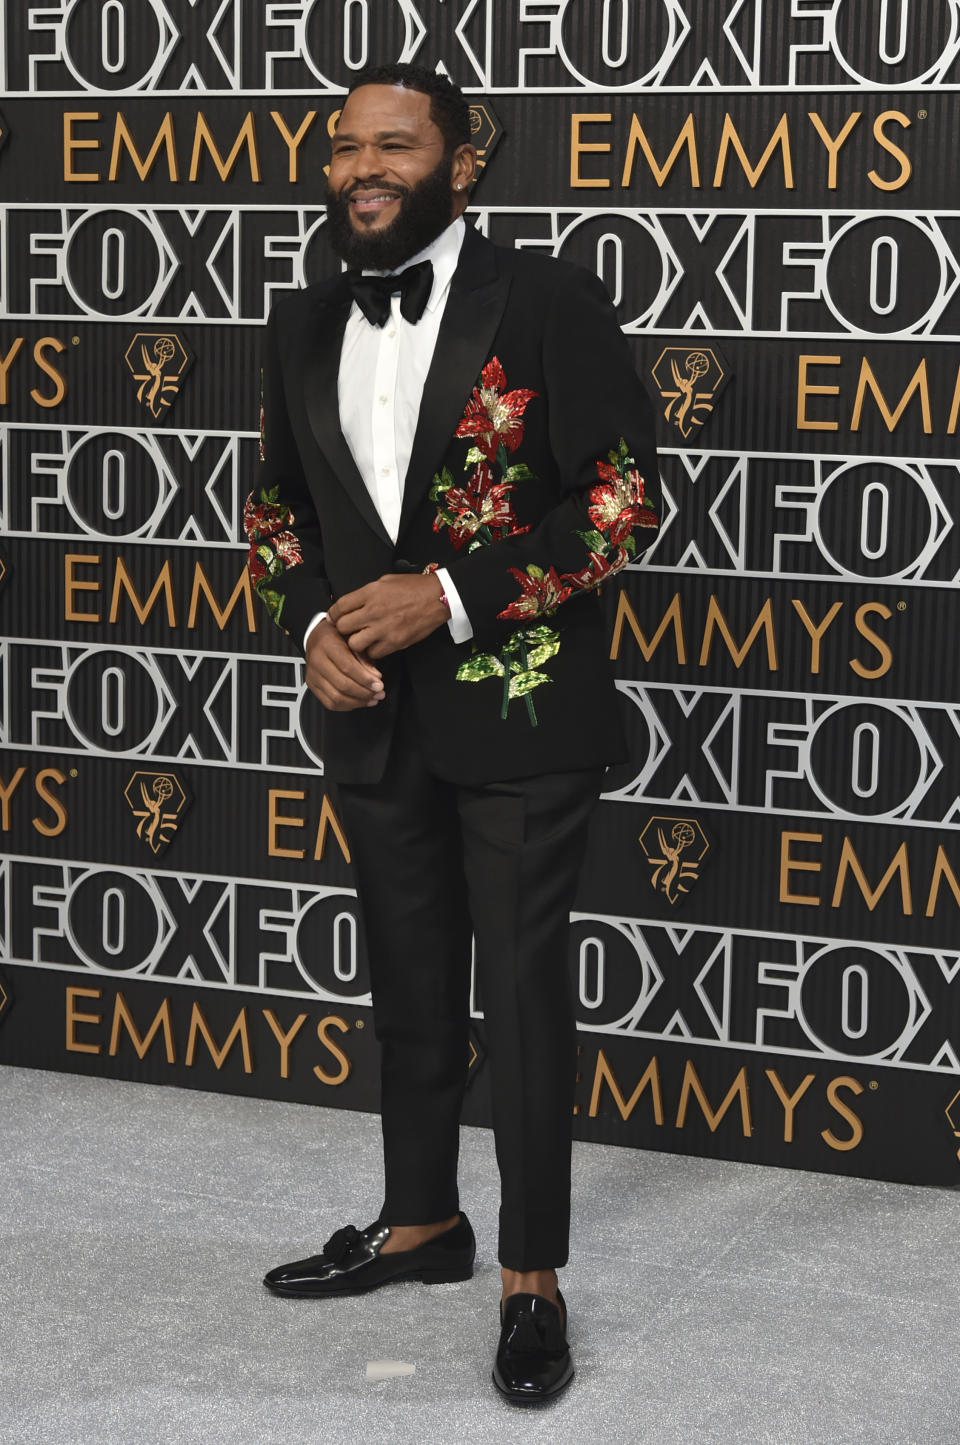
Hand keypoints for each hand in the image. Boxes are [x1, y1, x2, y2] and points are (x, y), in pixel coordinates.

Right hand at [305, 617, 384, 710]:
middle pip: (342, 684)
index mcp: (327, 644)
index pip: (347, 667)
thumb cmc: (337, 635)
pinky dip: (347, 706)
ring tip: (372, 699)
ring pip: (336, 697)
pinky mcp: (312, 685)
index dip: (365, 679)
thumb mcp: (353, 639)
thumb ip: (364, 658)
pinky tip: (359, 702)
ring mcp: (312, 674)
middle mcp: (317, 660)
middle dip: (364, 692)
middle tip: (379, 693)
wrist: (317, 635)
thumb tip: (375, 677)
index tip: (379, 685)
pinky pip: (330, 703)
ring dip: (358, 702)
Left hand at [328, 573, 448, 658]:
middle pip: (343, 627)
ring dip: (356, 643)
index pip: (340, 606)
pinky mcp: (394, 642)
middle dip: (343, 630)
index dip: (333, 614)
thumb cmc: (413, 588)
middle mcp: (374, 610)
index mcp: (370, 592)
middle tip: (348, 631)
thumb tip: (352, 604)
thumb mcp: (385, 581)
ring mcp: (384, 628)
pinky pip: (374, 653)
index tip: (333, 619)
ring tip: (362, 640)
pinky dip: (373, 652)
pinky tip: (377, 645)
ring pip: (355, 644)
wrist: (437, 598)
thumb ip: (367, 593)